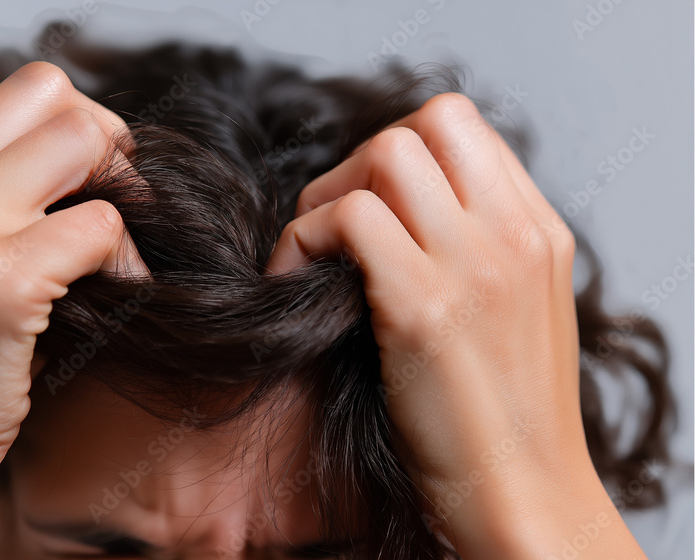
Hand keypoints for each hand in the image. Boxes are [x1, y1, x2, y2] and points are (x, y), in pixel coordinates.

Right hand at [0, 61, 144, 505]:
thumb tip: (87, 153)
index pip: (25, 90)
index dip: (76, 128)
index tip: (88, 184)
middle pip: (58, 97)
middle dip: (107, 147)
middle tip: (112, 209)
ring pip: (86, 143)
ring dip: (123, 196)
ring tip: (112, 255)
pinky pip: (102, 227)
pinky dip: (126, 261)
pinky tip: (114, 295)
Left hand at [268, 93, 643, 558]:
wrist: (523, 498)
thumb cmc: (498, 419)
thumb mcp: (509, 311)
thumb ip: (470, 249)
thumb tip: (387, 212)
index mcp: (538, 231)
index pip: (460, 127)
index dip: (398, 155)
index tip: (369, 209)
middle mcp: (515, 234)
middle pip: (425, 122)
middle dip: (361, 161)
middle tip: (334, 225)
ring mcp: (476, 265)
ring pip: (385, 154)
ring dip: (329, 195)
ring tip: (315, 256)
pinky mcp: (426, 307)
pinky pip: (347, 219)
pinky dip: (304, 241)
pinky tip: (294, 283)